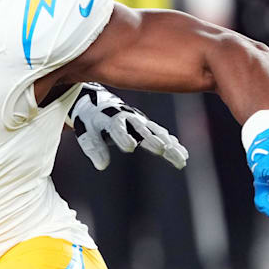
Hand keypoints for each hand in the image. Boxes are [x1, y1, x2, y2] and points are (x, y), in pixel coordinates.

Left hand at [69, 83, 188, 170]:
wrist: (98, 102)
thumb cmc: (90, 120)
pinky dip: (172, 143)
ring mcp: (140, 121)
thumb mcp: (86, 133)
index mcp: (110, 118)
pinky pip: (161, 134)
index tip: (129, 147)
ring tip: (180, 158)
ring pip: (157, 133)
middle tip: (163, 150)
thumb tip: (101, 166)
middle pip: (143, 130)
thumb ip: (94, 148)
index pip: (117, 127)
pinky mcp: (146, 125)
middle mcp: (129, 118)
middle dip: (153, 139)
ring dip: (169, 144)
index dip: (122, 136)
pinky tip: (182, 155)